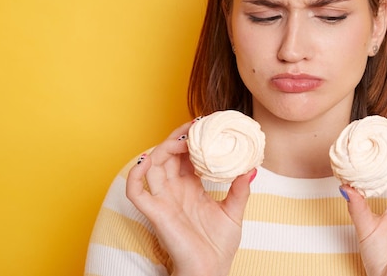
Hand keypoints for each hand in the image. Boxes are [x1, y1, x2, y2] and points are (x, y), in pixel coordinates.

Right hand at [126, 122, 255, 275]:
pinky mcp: (155, 213)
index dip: (191, 139)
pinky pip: (135, 191)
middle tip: (195, 126)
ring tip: (182, 139)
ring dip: (163, 148)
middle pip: (168, 155)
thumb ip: (240, 190)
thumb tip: (251, 168)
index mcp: (191, 188)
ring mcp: (163, 201)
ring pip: (152, 165)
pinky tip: (146, 160)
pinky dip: (134, 174)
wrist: (211, 271)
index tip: (204, 125)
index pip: (186, 156)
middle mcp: (174, 191)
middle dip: (178, 137)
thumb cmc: (219, 246)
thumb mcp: (234, 212)